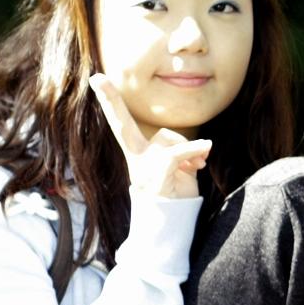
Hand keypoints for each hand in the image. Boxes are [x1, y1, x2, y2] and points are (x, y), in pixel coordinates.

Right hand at [89, 73, 212, 198]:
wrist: (169, 226)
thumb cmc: (175, 194)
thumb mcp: (180, 167)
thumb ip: (182, 150)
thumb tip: (202, 145)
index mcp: (138, 153)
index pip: (122, 124)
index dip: (111, 101)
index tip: (97, 78)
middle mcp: (136, 158)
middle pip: (122, 125)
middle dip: (109, 100)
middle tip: (97, 78)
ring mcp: (143, 168)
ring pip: (167, 139)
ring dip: (188, 149)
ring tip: (194, 167)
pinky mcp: (155, 178)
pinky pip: (174, 155)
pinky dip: (193, 149)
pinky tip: (206, 148)